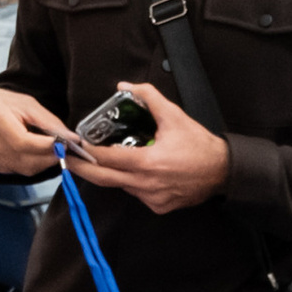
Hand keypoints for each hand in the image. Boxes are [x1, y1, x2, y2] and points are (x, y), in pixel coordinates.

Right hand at [0, 85, 67, 178]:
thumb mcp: (23, 103)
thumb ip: (47, 121)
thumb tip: (70, 138)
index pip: (25, 143)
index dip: (48, 147)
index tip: (66, 144)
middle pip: (27, 161)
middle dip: (50, 158)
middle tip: (62, 149)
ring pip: (24, 170)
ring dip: (42, 163)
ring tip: (50, 150)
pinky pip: (17, 171)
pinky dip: (30, 165)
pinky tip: (33, 154)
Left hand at [66, 78, 231, 215]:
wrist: (222, 171)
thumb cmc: (199, 145)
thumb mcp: (174, 116)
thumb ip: (148, 97)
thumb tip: (125, 85)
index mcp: (148, 163)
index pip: (108, 159)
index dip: (88, 152)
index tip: (75, 146)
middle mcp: (147, 184)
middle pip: (104, 179)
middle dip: (83, 169)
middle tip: (68, 160)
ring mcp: (152, 198)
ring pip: (122, 186)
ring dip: (113, 174)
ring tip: (106, 160)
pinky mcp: (159, 206)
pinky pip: (137, 194)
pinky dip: (133, 182)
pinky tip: (140, 171)